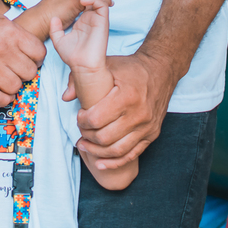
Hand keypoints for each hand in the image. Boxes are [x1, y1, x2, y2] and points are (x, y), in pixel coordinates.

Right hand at [0, 11, 45, 108]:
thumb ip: (17, 33)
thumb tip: (33, 48)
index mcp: (10, 32)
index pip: (39, 53)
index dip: (37, 60)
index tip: (29, 62)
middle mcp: (1, 49)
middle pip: (29, 72)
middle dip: (25, 75)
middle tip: (16, 73)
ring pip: (15, 87)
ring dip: (12, 87)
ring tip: (5, 82)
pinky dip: (1, 100)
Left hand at [49, 0, 111, 72]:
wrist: (80, 66)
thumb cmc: (72, 56)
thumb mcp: (59, 40)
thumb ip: (56, 29)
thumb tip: (54, 19)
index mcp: (84, 21)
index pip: (85, 1)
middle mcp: (92, 19)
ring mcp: (98, 20)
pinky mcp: (103, 22)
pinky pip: (102, 6)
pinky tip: (83, 0)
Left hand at [71, 51, 175, 169]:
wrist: (161, 71)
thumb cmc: (131, 68)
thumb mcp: (107, 65)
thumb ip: (83, 77)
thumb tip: (66, 97)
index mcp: (127, 96)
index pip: (97, 119)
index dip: (82, 121)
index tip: (79, 116)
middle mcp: (139, 114)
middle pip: (105, 137)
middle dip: (87, 137)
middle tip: (81, 131)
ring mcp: (147, 127)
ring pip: (117, 150)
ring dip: (97, 152)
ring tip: (84, 145)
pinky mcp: (152, 134)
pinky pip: (132, 155)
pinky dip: (114, 162)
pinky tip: (100, 163)